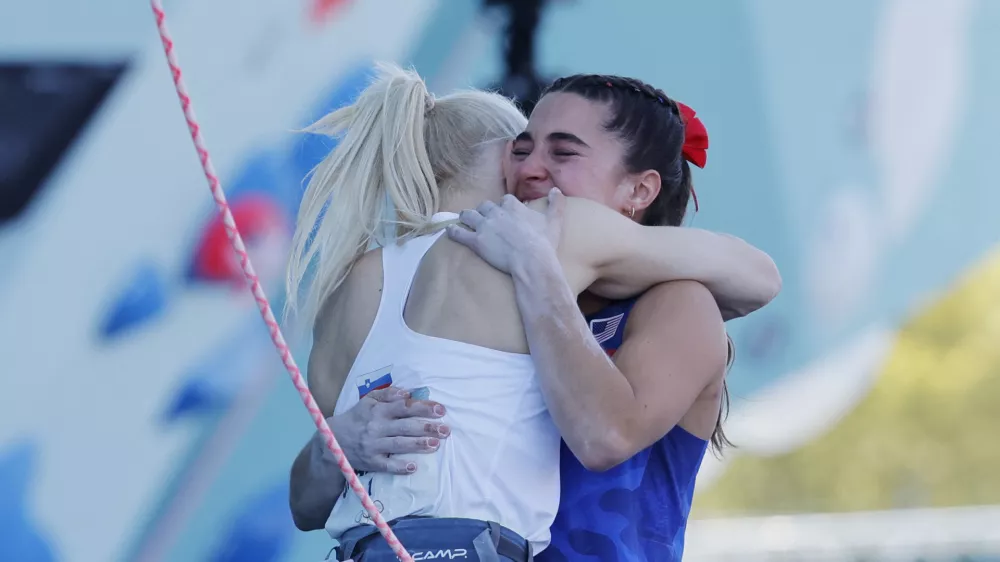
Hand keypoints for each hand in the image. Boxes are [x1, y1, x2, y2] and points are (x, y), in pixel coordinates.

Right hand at [330, 386, 449, 474]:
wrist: (332, 441)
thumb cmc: (356, 418)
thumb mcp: (368, 400)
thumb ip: (387, 394)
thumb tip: (407, 393)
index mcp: (378, 410)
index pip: (404, 407)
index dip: (423, 408)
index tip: (441, 410)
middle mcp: (376, 427)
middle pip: (405, 426)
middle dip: (427, 427)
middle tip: (446, 430)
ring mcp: (373, 445)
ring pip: (399, 444)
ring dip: (418, 444)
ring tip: (436, 444)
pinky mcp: (371, 462)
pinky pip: (386, 465)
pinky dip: (399, 467)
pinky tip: (413, 467)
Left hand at [446, 188, 565, 273]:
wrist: (531, 261)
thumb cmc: (544, 243)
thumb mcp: (554, 221)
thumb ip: (556, 204)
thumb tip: (557, 189)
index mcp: (513, 206)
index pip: (505, 200)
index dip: (504, 206)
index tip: (505, 212)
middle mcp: (496, 213)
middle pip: (484, 206)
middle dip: (484, 211)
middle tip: (484, 217)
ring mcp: (484, 226)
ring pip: (469, 215)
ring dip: (466, 217)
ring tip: (464, 219)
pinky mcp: (475, 242)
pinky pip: (459, 233)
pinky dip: (453, 231)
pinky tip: (449, 231)